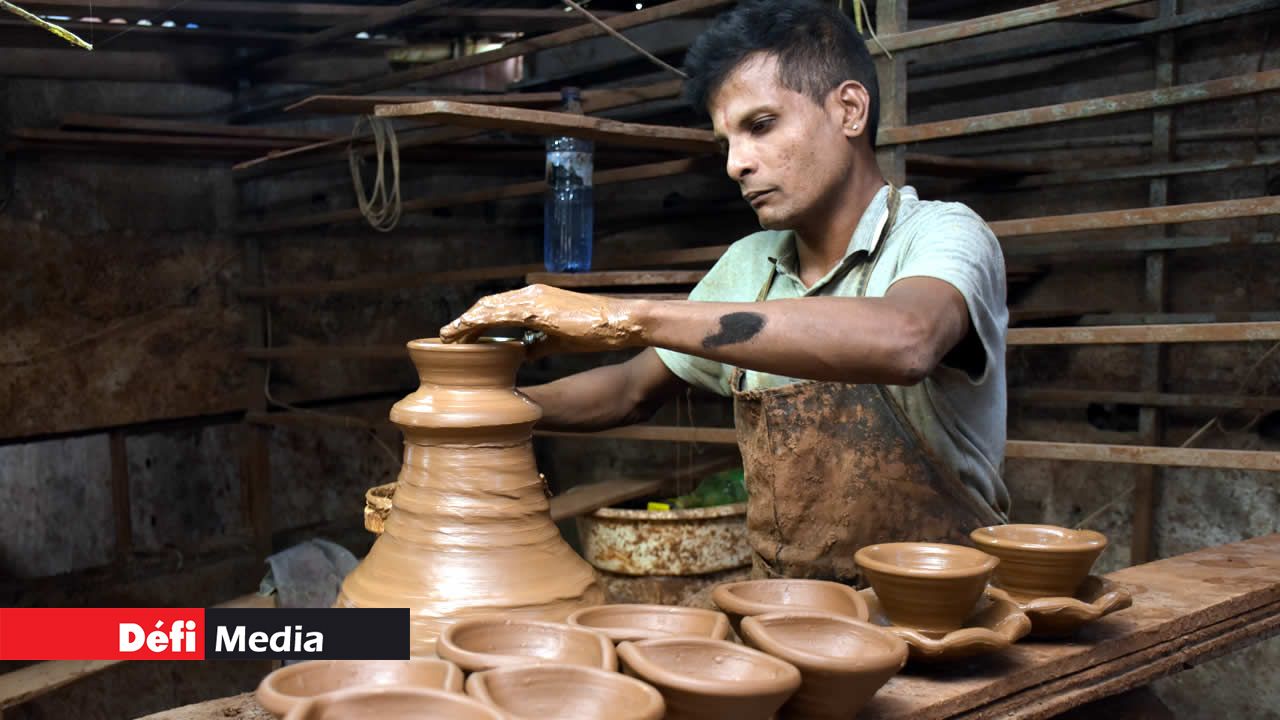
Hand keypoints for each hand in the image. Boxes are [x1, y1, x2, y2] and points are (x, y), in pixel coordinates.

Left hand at [439, 284, 646, 358]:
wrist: (619, 323)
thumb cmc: (595, 331)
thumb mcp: (559, 340)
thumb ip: (537, 343)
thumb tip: (519, 352)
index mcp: (537, 299)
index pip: (498, 308)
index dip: (478, 320)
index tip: (461, 335)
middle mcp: (531, 294)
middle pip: (487, 305)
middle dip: (465, 321)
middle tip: (446, 337)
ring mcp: (533, 299)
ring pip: (488, 308)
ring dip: (465, 322)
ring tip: (447, 337)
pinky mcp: (537, 309)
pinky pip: (499, 314)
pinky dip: (478, 323)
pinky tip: (465, 333)